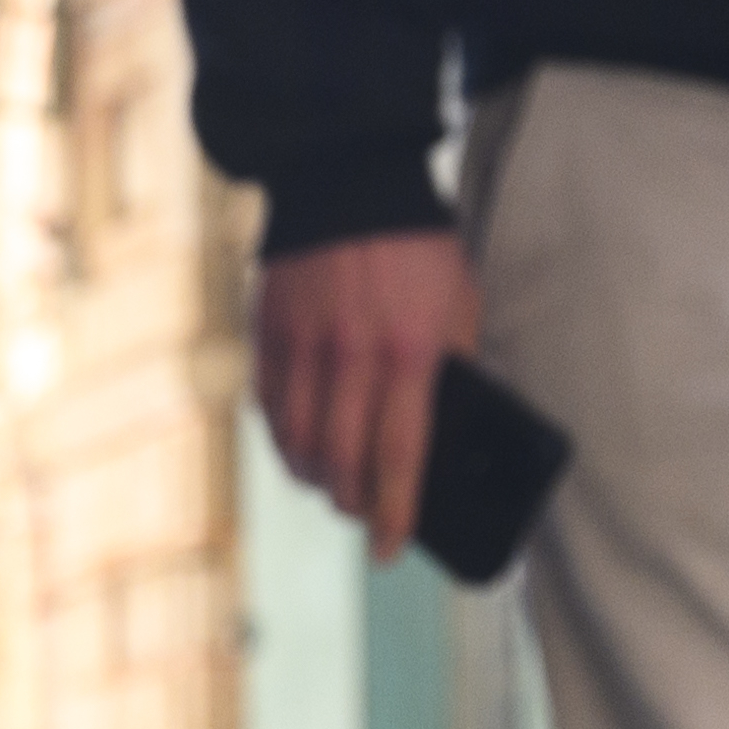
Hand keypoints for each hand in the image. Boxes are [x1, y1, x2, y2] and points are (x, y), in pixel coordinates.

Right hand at [255, 225, 478, 538]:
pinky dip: (284, 439)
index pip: (399, 458)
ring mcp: (303, 347)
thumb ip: (452, 366)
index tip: (388, 549)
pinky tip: (300, 444)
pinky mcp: (269, 334)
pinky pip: (270, 409)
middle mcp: (352, 356)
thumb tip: (446, 432)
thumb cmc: (417, 247)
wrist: (350, 178)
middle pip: (341, 463)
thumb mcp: (459, 304)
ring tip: (330, 482)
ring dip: (315, 477)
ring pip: (298, 444)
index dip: (393, 514)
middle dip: (351, 502)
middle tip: (360, 512)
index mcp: (410, 352)